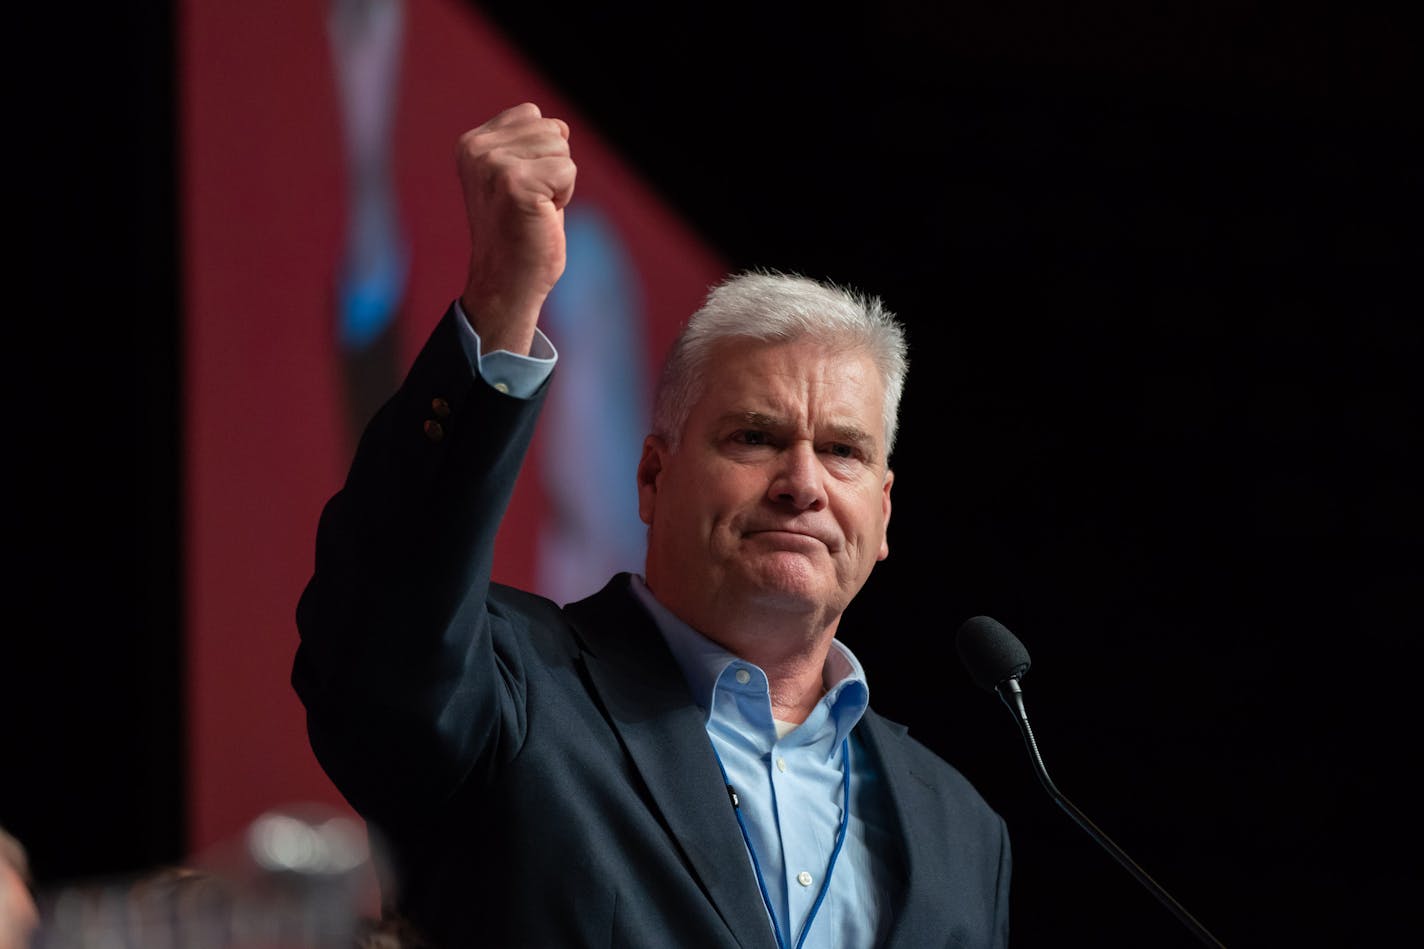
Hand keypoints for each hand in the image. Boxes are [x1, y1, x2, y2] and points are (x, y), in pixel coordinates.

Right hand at [455, 102, 575, 353]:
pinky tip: (540, 217)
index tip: (521, 189)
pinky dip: (565, 197)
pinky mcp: (514, 184)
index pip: (531, 115)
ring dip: (559, 183)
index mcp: (472, 143)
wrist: (506, 283)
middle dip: (554, 167)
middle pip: (551, 128)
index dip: (542, 153)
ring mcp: (493, 165)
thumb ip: (528, 146)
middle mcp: (477, 149)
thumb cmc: (519, 233)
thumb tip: (561, 125)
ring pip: (562, 147)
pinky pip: (568, 170)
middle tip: (531, 203)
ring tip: (534, 209)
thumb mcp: (516, 177)